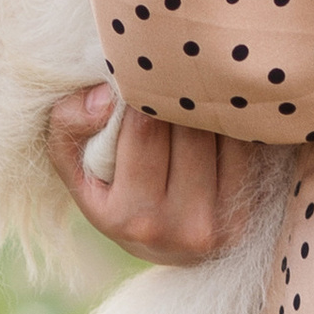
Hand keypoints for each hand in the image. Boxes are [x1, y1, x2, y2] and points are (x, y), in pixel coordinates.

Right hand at [48, 83, 272, 264]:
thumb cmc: (113, 192)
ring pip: (219, 134)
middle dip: (179, 93)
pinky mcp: (244, 212)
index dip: (143, 88)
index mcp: (128, 216)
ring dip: (206, 103)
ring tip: (193, 86)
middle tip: (175, 65)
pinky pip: (243, 147)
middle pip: (187, 129)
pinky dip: (229, 121)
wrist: (166, 247)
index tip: (143, 67)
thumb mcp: (75, 166)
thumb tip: (106, 96)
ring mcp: (216, 223)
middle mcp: (176, 227)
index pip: (143, 128)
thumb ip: (69, 124)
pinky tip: (216, 110)